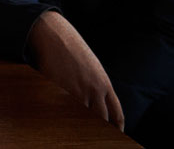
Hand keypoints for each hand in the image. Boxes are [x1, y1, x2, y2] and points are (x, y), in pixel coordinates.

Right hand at [27, 11, 123, 129]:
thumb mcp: (92, 67)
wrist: (56, 36)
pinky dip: (64, 116)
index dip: (117, 128)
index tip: (116, 134)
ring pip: (82, 117)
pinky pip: (65, 109)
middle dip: (99, 130)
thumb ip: (97, 86)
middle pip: (100, 120)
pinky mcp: (61, 90)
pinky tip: (63, 118)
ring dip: (80, 124)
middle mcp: (94, 90)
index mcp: (105, 84)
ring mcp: (77, 91)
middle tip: (97, 138)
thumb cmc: (73, 50)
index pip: (116, 114)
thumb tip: (96, 104)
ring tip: (78, 133)